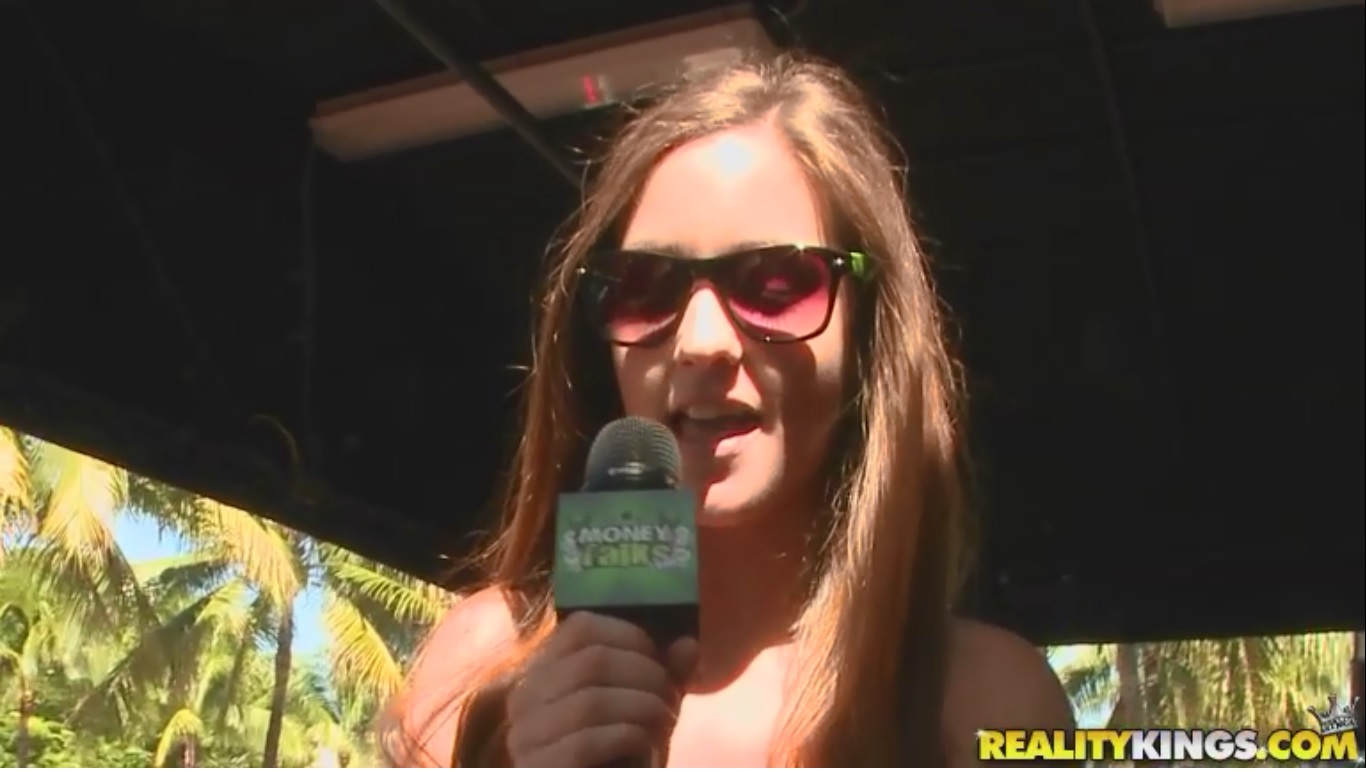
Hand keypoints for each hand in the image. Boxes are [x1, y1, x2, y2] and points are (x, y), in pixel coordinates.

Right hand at [505, 612, 698, 766]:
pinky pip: (588, 742)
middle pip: (592, 662)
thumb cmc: (621, 752)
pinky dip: (629, 740)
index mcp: (544, 670)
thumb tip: (689, 645)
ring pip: (592, 702)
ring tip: (665, 724)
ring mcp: (525, 737)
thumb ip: (664, 675)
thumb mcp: (645, 708)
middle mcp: (524, 699)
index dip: (630, 635)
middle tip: (672, 699)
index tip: (661, 659)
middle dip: (647, 676)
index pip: (581, 628)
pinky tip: (645, 749)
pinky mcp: (539, 768)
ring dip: (644, 709)